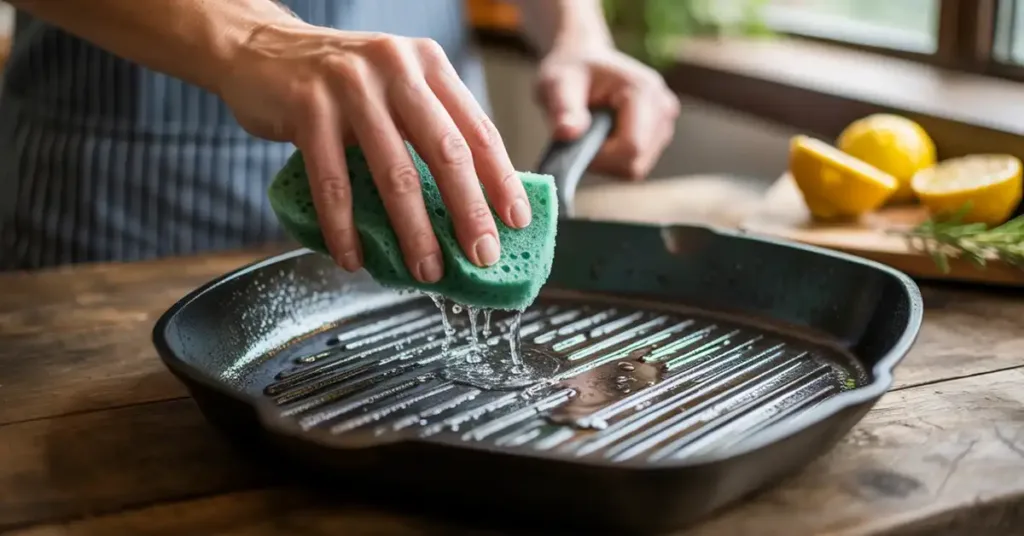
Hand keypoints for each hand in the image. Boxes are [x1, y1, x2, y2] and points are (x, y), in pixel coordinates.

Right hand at [217, 22, 529, 280]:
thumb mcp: (394, 86)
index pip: (477, 129)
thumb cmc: (336, 81)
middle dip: (468, 212)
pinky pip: (333, 182)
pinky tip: (354, 257)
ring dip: (413, 231)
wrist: (259, 47)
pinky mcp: (307, 107)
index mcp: (427, 65)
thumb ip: (430, 125)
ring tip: (425, 270)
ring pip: (394, 172)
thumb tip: (472, 198)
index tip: (516, 222)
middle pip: (445, 152)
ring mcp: (350, 86)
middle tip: (481, 255)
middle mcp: (396, 69)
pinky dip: (345, 228)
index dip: (501, 180)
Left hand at [535, 44, 680, 179]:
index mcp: (644, 90)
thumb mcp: (557, 84)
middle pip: (635, 163)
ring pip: (636, 168)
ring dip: (608, 161)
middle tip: (580, 137)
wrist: (584, 62)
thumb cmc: (570, 71)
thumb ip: (562, 108)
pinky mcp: (660, 135)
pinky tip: (603, 137)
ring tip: (591, 133)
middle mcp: (663, 108)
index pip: (631, 148)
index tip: (576, 141)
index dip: (599, 157)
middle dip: (603, 161)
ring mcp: (665, 123)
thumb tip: (567, 133)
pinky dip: (615, 159)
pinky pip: (636, 165)